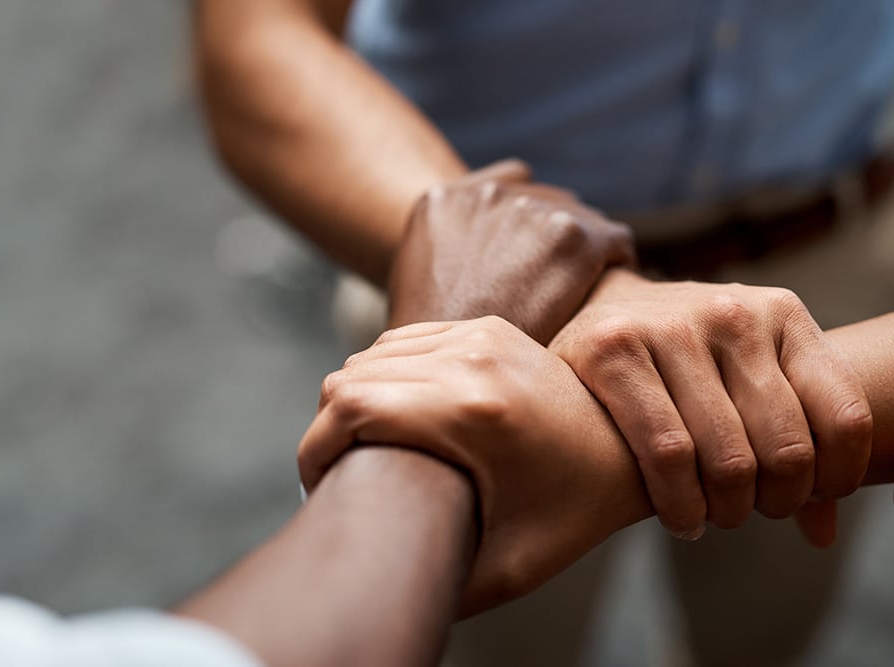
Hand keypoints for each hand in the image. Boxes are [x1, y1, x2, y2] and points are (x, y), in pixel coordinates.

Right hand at [298, 316, 651, 613]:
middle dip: (328, 429)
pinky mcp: (486, 326)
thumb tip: (380, 590)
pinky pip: (404, 340)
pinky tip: (396, 412)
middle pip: (351, 377)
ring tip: (364, 445)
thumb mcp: (509, 566)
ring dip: (354, 399)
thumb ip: (438, 582)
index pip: (351, 407)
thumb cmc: (574, 511)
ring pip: (372, 355)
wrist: (631, 451)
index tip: (317, 484)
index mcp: (472, 411)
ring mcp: (480, 333)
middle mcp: (471, 357)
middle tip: (339, 472)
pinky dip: (385, 374)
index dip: (314, 447)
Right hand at [388, 159, 634, 343]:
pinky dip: (612, 268)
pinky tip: (595, 302)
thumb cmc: (441, 343)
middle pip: (550, 204)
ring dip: (586, 256)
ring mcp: (529, 209)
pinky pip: (614, 241)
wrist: (458, 378)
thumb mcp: (420, 283)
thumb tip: (494, 249)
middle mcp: (487, 194)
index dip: (526, 237)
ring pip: (585, 222)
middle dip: (554, 245)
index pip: (512, 190)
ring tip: (576, 302)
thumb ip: (457, 247)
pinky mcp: (572, 236)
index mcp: (443, 200)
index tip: (532, 272)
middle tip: (554, 295)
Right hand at [550, 268, 872, 541]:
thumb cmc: (682, 361)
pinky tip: (679, 518)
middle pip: (785, 449)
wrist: (595, 310)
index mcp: (782, 314)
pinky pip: (668, 453)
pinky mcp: (614, 349)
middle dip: (774, 503)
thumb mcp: (747, 377)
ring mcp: (671, 327)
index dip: (836, 479)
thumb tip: (822, 530)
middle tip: (747, 512)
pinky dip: (680, 504)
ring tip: (709, 518)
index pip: (844, 417)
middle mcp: (732, 313)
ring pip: (727, 459)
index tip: (805, 500)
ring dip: (725, 511)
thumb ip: (793, 439)